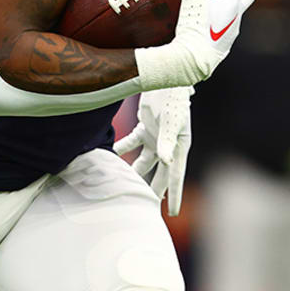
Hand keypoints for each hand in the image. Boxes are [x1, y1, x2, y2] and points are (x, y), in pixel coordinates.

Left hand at [114, 86, 192, 215]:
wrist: (164, 78)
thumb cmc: (173, 100)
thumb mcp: (171, 122)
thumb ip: (167, 142)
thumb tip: (166, 163)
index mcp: (178, 147)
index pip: (176, 176)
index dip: (174, 194)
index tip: (173, 213)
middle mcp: (168, 145)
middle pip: (160, 173)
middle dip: (153, 190)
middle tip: (145, 208)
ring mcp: (156, 137)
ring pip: (145, 161)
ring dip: (135, 171)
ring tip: (123, 185)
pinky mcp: (145, 127)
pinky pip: (132, 142)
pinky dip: (122, 147)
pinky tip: (111, 154)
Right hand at [135, 0, 255, 89]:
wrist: (193, 62)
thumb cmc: (196, 29)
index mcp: (232, 2)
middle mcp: (236, 17)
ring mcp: (230, 32)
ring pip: (236, 13)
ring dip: (229, 5)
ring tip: (213, 0)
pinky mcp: (221, 45)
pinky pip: (224, 27)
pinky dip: (217, 20)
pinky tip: (203, 21)